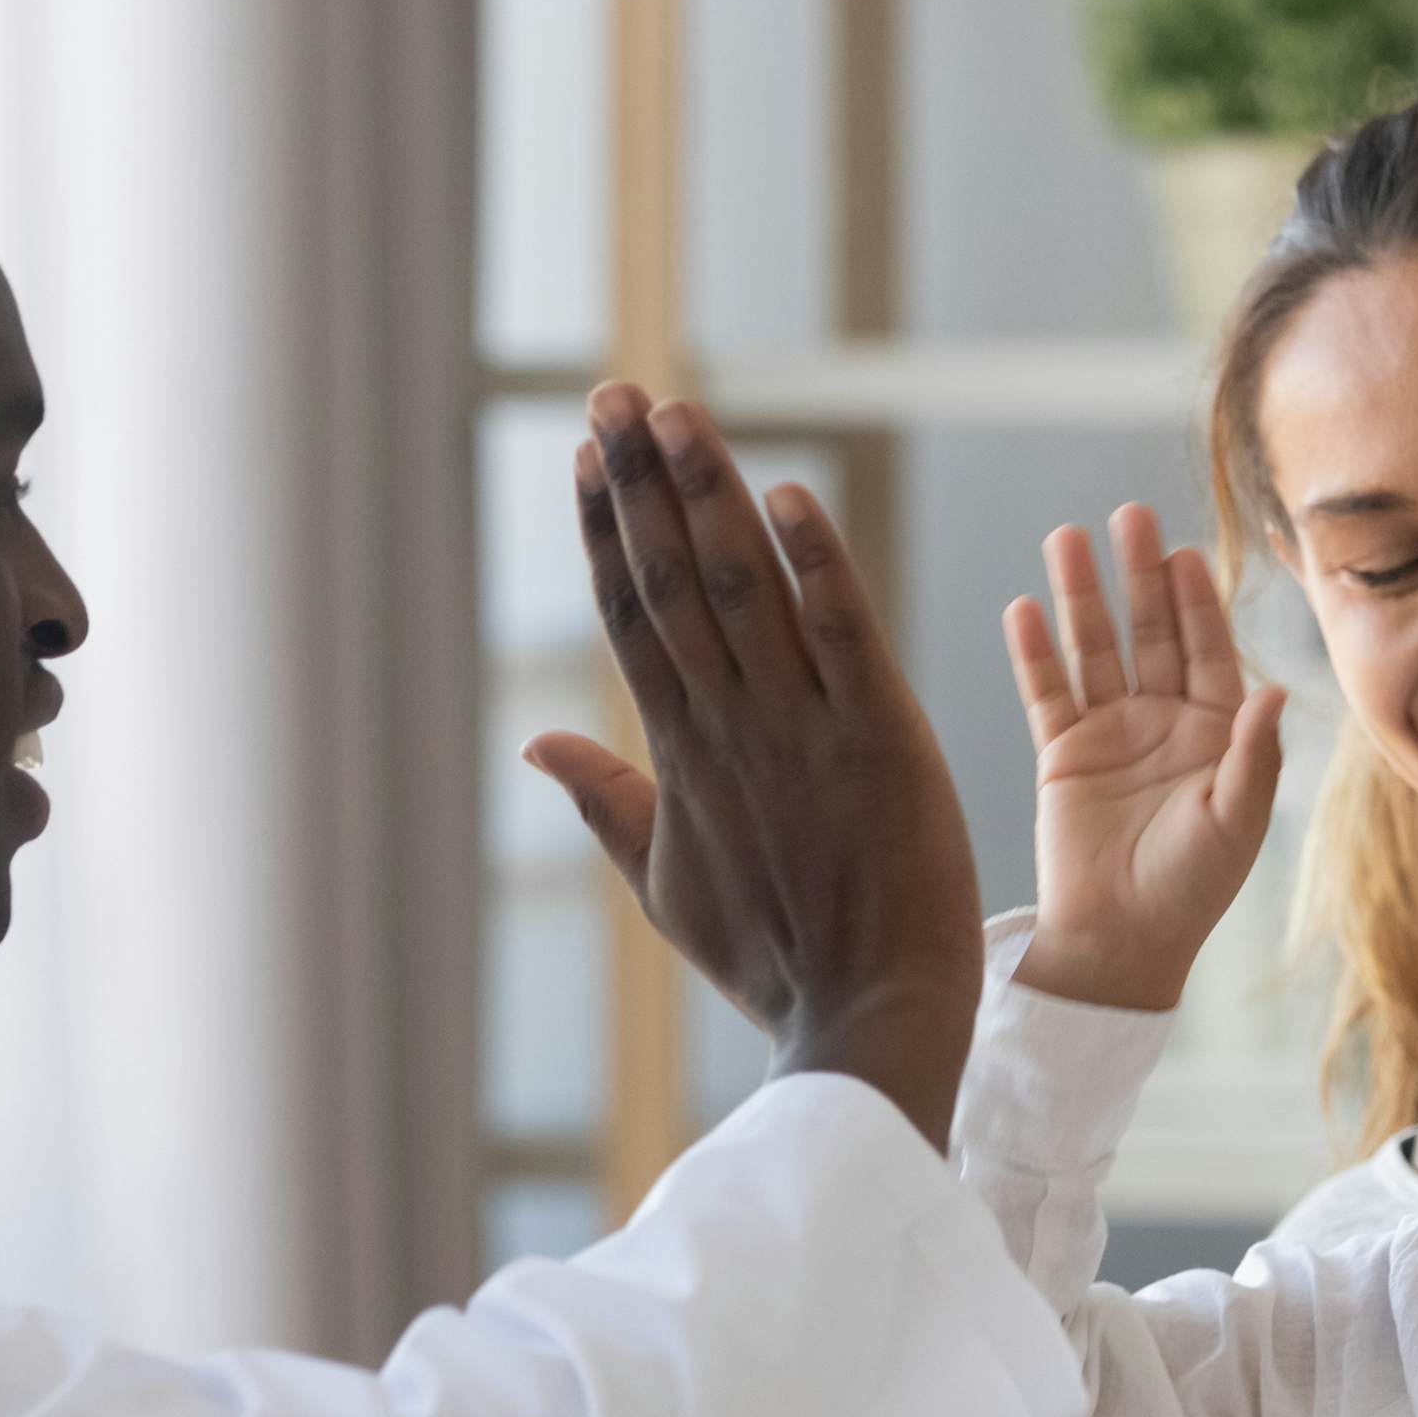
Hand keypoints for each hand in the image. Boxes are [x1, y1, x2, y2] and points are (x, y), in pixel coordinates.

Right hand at [527, 387, 984, 1151]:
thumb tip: (534, 742)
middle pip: (672, 583)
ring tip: (677, 414)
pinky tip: (788, 493)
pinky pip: (844, 636)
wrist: (869, 1022)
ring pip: (744, 590)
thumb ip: (606, 803)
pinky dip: (817, 565)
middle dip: (637, 483)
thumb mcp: (667, 889)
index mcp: (681, 757)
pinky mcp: (882, 739)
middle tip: (615, 394)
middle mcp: (730, 729)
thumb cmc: (776, 961)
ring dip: (709, 495)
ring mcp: (802, 731)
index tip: (583, 457)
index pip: (633, 619)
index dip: (605, 532)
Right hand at [1002, 505, 1285, 1011]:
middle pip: (1150, 632)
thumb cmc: (1191, 889)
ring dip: (1081, 596)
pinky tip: (1025, 608)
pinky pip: (1046, 692)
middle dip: (1140, 577)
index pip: (1207, 650)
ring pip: (1094, 649)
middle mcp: (1164, 720)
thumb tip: (1273, 692)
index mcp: (1216, 731)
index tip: (1185, 553)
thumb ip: (1252, 754)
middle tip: (1130, 517)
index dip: (1196, 602)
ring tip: (1065, 539)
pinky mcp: (1062, 753)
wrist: (1121, 942)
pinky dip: (1034, 652)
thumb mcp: (1234, 821)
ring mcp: (1110, 732)